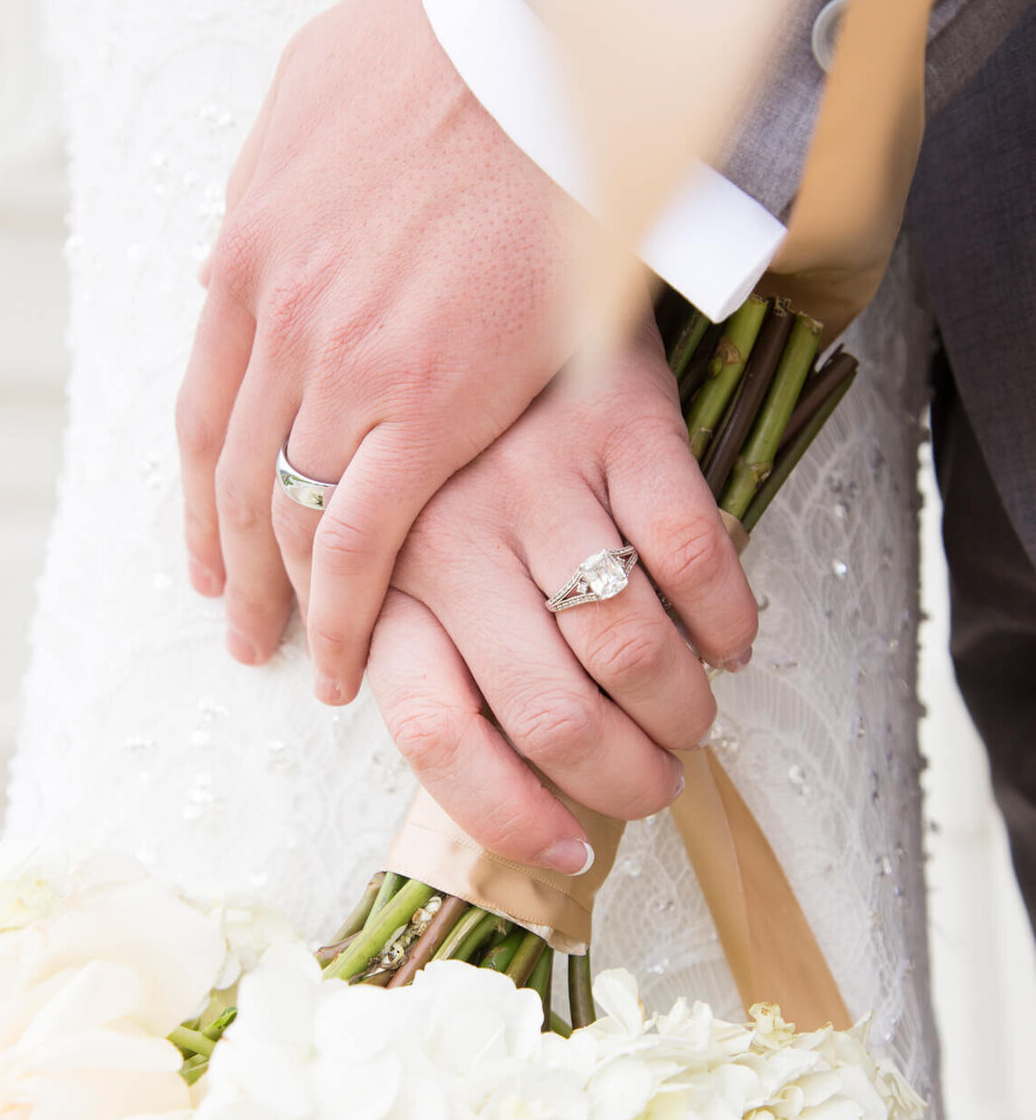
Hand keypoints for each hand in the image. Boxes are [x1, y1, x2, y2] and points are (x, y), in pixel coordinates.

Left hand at [176, 0, 581, 696]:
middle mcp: (279, 326)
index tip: (212, 555)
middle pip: (235, 479)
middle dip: (237, 571)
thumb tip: (244, 253)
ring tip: (307, 662)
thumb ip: (272, 198)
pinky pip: (363, 536)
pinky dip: (347, 609)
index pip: (205, 413)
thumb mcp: (307, 106)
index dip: (203, 498)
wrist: (528, 44)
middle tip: (244, 633)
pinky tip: (350, 656)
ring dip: (290, 603)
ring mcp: (346, 370)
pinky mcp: (427, 405)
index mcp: (249, 263)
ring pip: (290, 518)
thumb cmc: (438, 53)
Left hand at [368, 322, 758, 871]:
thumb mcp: (412, 555)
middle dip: (621, 780)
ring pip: (631, 650)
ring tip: (689, 722)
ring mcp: (538, 477)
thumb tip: (497, 787)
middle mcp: (454, 534)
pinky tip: (728, 643)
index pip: (438, 736)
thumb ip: (432, 656)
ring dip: (681, 715)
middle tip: (656, 786)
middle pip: (548, 714)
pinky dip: (727, 625)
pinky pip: (697, 557)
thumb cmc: (459, 455)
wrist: (490, 270)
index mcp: (391, 581)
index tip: (568, 849)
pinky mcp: (622, 425)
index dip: (509, 815)